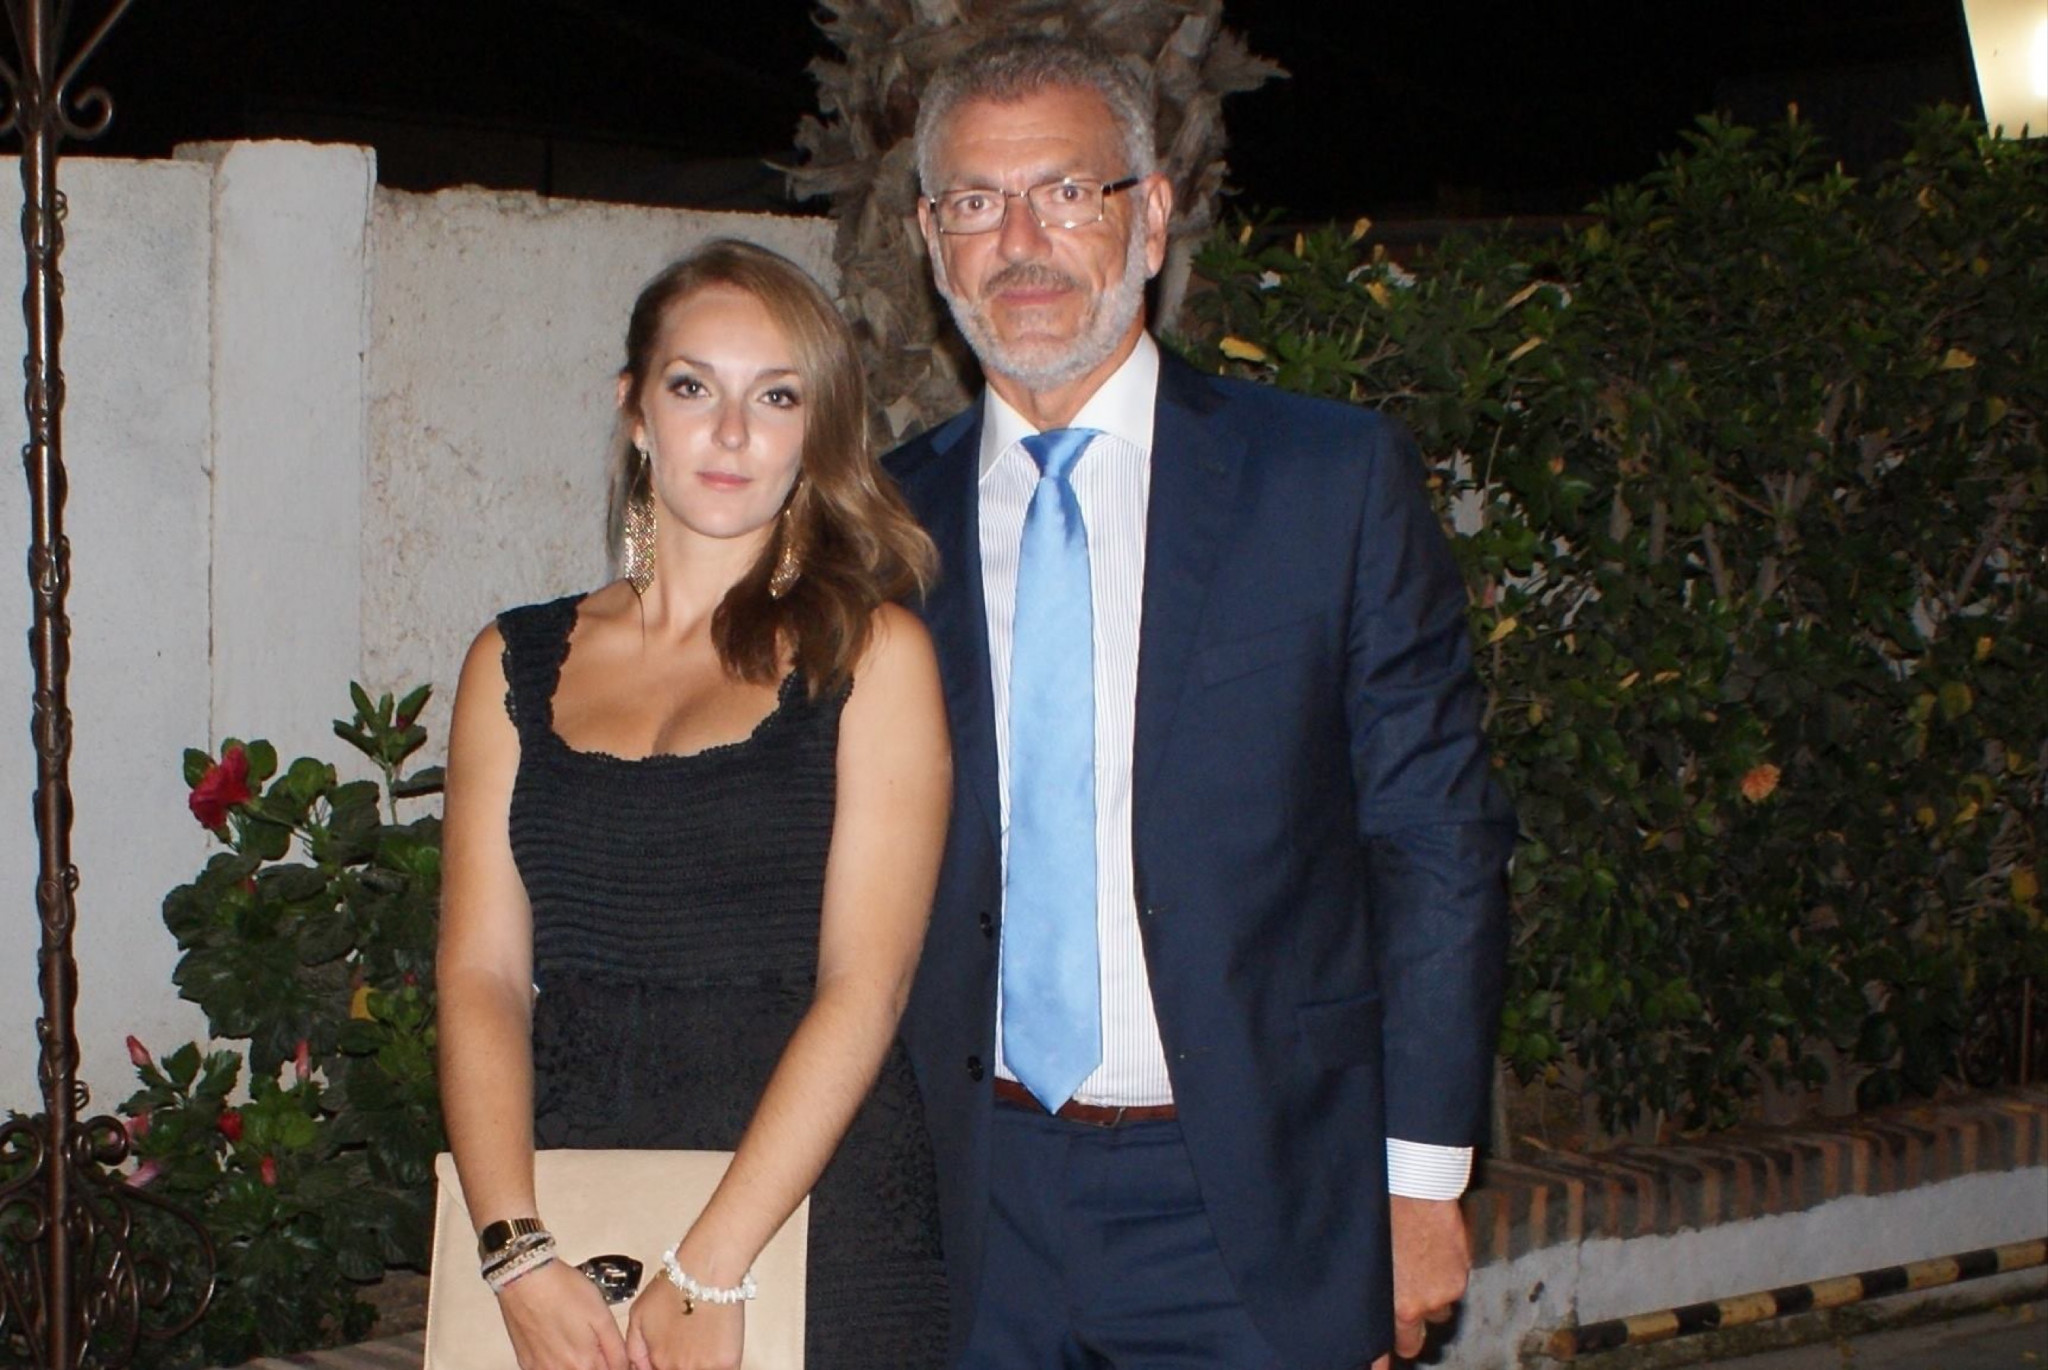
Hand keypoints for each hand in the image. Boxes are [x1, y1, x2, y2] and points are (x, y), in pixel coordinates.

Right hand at [495, 1258, 629, 1369]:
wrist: (525, 1279)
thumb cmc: (562, 1290)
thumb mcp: (602, 1316)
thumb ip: (615, 1348)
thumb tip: (623, 1366)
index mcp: (584, 1362)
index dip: (617, 1365)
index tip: (615, 1356)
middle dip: (598, 1364)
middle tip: (595, 1343)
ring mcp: (541, 1368)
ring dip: (578, 1364)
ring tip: (576, 1339)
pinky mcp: (526, 1362)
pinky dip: (557, 1363)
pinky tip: (558, 1344)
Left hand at [626, 1278, 744, 1369]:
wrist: (706, 1271)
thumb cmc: (675, 1286)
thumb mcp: (638, 1314)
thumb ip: (634, 1349)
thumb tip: (637, 1368)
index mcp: (657, 1360)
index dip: (665, 1364)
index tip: (671, 1355)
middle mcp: (679, 1368)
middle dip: (683, 1363)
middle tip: (689, 1344)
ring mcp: (704, 1367)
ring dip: (701, 1363)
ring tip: (703, 1342)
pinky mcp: (728, 1363)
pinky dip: (720, 1363)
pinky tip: (718, 1347)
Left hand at [1387, 1194, 1470, 1362]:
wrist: (1415, 1189)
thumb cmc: (1383, 1219)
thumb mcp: (1370, 1262)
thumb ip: (1376, 1291)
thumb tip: (1375, 1303)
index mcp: (1398, 1305)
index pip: (1401, 1345)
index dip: (1392, 1350)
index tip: (1387, 1352)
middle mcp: (1424, 1304)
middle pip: (1420, 1335)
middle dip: (1412, 1328)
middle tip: (1403, 1308)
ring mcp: (1447, 1290)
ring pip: (1439, 1306)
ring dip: (1431, 1295)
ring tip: (1417, 1268)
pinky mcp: (1463, 1272)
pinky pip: (1452, 1283)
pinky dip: (1445, 1273)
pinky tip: (1430, 1251)